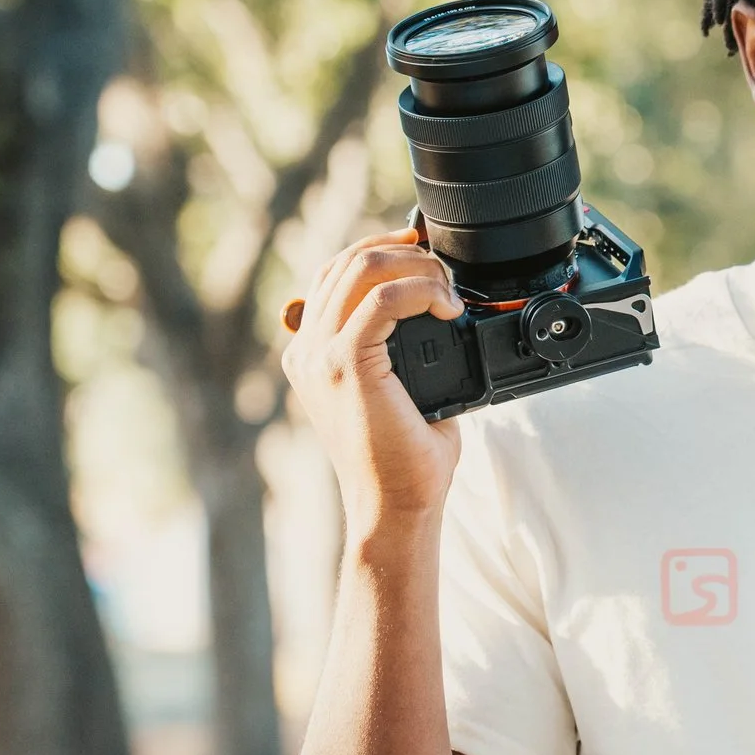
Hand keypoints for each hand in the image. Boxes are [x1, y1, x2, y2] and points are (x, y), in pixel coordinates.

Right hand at [282, 226, 466, 530]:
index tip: (422, 249)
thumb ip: (399, 348)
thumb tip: (434, 309)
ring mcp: (319, 355)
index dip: (379, 250)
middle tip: (442, 268)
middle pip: (346, 262)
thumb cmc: (404, 457)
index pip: (334, 275)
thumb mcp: (399, 389)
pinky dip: (420, 291)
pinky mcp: (344, 365)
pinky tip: (446, 308)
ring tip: (448, 292)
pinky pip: (381, 299)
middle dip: (402, 253)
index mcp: (311, 352)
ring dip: (415, 269)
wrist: (396, 504)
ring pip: (360, 270)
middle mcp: (306, 350)